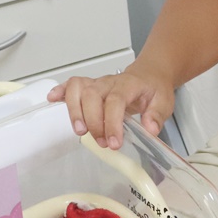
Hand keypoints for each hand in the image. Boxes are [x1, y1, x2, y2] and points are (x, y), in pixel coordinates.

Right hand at [48, 68, 174, 148]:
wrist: (149, 75)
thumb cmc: (153, 89)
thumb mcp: (164, 102)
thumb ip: (157, 115)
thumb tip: (150, 129)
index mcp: (128, 85)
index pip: (115, 101)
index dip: (112, 123)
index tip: (114, 142)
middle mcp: (109, 82)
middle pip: (92, 96)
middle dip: (93, 122)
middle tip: (103, 142)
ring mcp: (97, 83)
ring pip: (78, 89)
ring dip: (75, 111)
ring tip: (81, 131)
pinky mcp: (89, 87)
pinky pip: (71, 85)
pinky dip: (60, 91)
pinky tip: (53, 99)